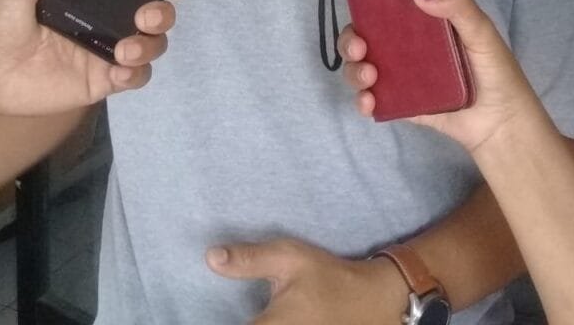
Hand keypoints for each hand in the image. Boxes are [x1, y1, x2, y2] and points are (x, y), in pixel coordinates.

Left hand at [0, 0, 190, 117]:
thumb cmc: (1, 12)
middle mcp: (107, 17)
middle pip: (157, 11)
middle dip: (165, 9)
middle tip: (149, 11)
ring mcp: (107, 50)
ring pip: (153, 44)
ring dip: (150, 42)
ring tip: (125, 46)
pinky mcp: (102, 79)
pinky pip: (136, 76)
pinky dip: (137, 71)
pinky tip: (120, 66)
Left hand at [206, 238, 406, 323]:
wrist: (374, 301)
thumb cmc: (329, 277)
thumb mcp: (289, 258)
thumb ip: (249, 259)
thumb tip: (209, 257)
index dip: (212, 322)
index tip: (199, 316)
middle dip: (233, 323)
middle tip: (243, 310)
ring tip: (260, 313)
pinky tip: (271, 319)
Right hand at [340, 0, 539, 152]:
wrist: (502, 124)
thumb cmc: (495, 69)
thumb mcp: (481, 30)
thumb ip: (457, 5)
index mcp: (420, 17)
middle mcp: (403, 41)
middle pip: (361, 31)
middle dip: (349, 36)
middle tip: (361, 46)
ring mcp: (399, 72)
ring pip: (359, 64)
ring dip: (352, 68)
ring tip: (369, 78)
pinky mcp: (399, 100)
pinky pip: (370, 97)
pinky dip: (362, 99)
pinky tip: (370, 103)